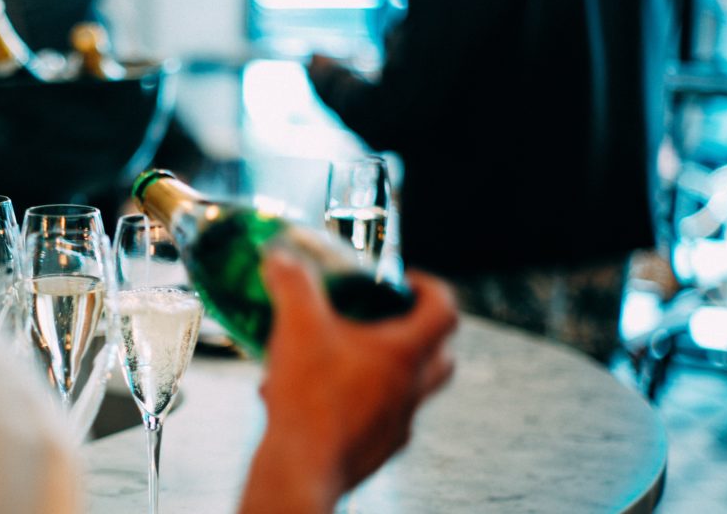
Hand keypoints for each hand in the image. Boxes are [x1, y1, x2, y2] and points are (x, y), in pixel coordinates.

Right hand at [240, 253, 456, 512]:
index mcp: (405, 355)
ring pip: (409, 391)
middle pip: (441, 357)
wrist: (302, 467)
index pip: (445, 311)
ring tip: (347, 360)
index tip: (407, 282)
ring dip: (387, 372)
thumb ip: (291, 283)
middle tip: (388, 321)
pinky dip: (360, 404)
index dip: (432, 288)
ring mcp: (397, 424)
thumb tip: (282, 260)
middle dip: (419, 333)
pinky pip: (379, 420)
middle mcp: (410, 390)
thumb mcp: (296, 325)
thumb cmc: (310, 400)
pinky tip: (323, 399)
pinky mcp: (376, 449)